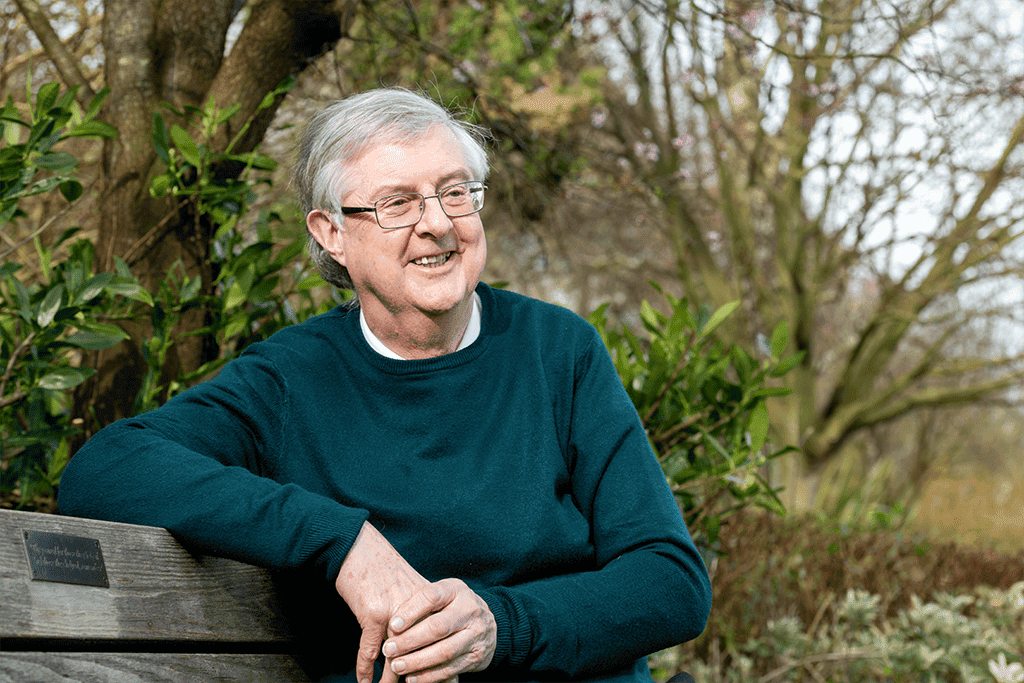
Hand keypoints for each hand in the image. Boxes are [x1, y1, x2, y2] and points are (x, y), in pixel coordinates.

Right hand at [335, 522, 429, 682]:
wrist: (362, 549)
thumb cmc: (385, 570)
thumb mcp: (412, 588)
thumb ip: (423, 611)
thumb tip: (429, 639)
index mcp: (432, 603)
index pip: (442, 641)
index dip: (444, 664)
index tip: (447, 682)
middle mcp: (418, 610)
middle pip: (423, 653)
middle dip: (421, 677)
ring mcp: (395, 613)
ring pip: (397, 657)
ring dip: (392, 679)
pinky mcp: (373, 615)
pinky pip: (368, 651)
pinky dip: (366, 670)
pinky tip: (365, 682)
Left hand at [381, 578, 496, 682]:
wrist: (487, 622)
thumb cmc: (452, 607)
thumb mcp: (442, 596)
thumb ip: (421, 605)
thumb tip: (391, 624)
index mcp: (456, 590)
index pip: (432, 596)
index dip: (411, 611)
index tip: (392, 625)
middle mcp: (470, 610)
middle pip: (437, 627)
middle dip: (410, 640)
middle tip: (389, 649)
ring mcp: (476, 634)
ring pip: (444, 651)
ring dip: (417, 662)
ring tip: (397, 666)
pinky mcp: (477, 656)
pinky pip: (451, 669)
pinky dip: (429, 676)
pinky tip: (412, 678)